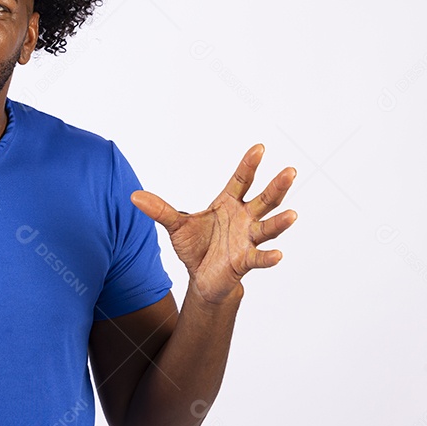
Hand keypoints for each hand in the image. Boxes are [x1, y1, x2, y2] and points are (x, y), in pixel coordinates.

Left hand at [130, 144, 296, 304]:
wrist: (201, 277)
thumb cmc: (196, 246)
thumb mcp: (175, 226)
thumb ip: (159, 210)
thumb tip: (134, 196)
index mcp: (229, 204)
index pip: (241, 180)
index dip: (250, 165)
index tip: (259, 148)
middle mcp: (244, 218)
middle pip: (265, 200)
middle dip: (277, 186)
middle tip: (290, 171)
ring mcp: (248, 239)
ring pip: (268, 227)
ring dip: (280, 222)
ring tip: (292, 215)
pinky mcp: (246, 260)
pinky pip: (259, 258)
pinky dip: (267, 257)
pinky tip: (276, 255)